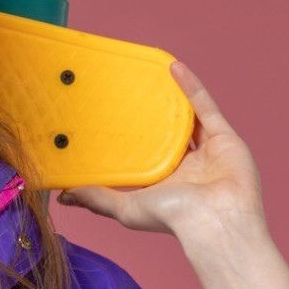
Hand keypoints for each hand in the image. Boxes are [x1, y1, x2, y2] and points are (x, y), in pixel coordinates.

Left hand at [55, 61, 266, 238]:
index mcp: (164, 183)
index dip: (128, 139)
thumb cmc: (171, 217)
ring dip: (171, 97)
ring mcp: (208, 152)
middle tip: (127, 93)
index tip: (106, 121)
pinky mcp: (226, 138)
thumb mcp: (125, 207)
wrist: (215, 219)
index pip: (144, 157)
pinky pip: (206, 107)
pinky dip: (191, 87)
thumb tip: (62, 196)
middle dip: (151, 116)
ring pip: (188, 118)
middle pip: (167, 135)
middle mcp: (187, 167)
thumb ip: (96, 198)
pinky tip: (173, 68)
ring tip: (150, 75)